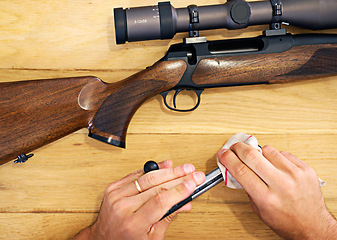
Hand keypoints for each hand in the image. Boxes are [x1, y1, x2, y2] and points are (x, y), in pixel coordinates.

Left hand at [74, 160, 204, 239]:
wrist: (102, 238)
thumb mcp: (151, 237)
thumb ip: (168, 217)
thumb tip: (185, 203)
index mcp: (132, 223)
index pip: (160, 201)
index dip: (178, 190)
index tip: (193, 184)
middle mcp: (122, 207)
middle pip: (156, 186)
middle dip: (179, 178)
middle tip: (194, 173)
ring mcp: (116, 195)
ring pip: (147, 177)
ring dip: (169, 171)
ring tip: (184, 168)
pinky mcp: (113, 187)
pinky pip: (136, 174)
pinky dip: (152, 169)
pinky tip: (165, 166)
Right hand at [218, 143, 336, 239]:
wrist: (312, 225)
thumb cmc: (286, 220)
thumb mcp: (259, 209)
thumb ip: (247, 188)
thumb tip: (235, 167)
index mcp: (266, 198)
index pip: (241, 170)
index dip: (228, 159)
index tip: (223, 154)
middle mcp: (281, 184)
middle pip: (252, 155)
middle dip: (239, 148)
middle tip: (235, 147)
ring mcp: (295, 175)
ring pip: (267, 150)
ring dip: (258, 153)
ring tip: (260, 161)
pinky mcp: (305, 169)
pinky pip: (283, 153)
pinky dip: (275, 157)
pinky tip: (275, 166)